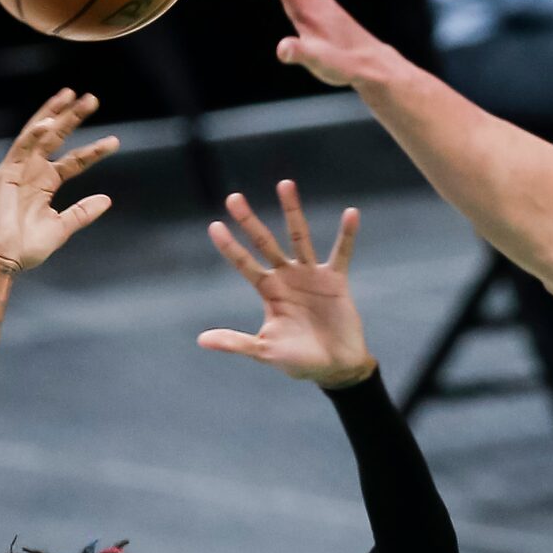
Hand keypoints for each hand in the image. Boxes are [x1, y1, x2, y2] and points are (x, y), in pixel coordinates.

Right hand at [0, 89, 118, 274]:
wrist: (4, 259)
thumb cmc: (28, 247)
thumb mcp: (63, 227)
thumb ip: (83, 212)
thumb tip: (107, 199)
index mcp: (46, 183)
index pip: (74, 160)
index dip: (93, 150)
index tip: (115, 141)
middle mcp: (34, 171)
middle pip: (56, 138)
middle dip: (72, 117)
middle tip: (91, 98)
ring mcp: (19, 169)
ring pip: (39, 134)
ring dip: (54, 114)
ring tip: (71, 96)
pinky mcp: (6, 173)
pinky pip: (21, 148)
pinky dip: (34, 134)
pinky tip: (50, 121)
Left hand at [198, 182, 375, 388]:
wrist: (337, 368)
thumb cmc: (300, 361)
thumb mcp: (265, 351)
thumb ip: (236, 343)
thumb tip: (202, 340)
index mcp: (268, 292)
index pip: (244, 264)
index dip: (230, 247)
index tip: (214, 226)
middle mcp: (287, 277)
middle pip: (264, 243)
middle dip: (249, 222)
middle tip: (233, 198)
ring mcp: (311, 276)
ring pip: (299, 238)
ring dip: (292, 212)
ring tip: (284, 184)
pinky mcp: (336, 280)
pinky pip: (342, 253)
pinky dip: (347, 235)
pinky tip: (350, 213)